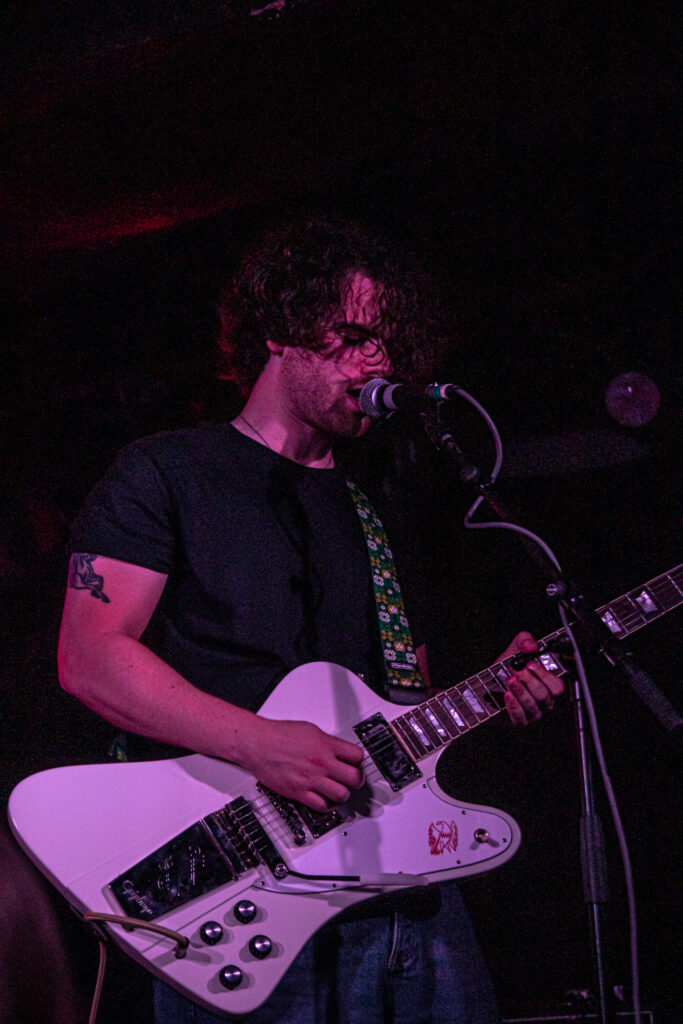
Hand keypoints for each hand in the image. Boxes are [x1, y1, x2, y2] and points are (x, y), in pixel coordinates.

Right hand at [244, 718, 364, 811]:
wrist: (257, 744)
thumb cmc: (278, 735)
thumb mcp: (309, 730)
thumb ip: (327, 742)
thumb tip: (338, 750)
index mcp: (325, 745)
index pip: (357, 756)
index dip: (359, 760)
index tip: (356, 763)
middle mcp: (321, 763)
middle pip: (354, 778)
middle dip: (357, 779)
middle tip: (354, 779)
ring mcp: (311, 779)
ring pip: (342, 795)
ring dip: (343, 793)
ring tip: (339, 790)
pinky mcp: (298, 792)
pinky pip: (321, 806)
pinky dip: (325, 805)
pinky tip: (323, 798)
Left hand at [498, 632, 564, 725]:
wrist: (486, 686)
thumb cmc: (505, 670)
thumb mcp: (513, 651)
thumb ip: (524, 641)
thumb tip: (531, 645)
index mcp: (547, 684)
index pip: (557, 686)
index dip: (545, 676)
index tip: (530, 664)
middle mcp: (543, 700)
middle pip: (544, 696)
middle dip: (530, 681)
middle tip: (517, 671)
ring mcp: (532, 712)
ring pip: (533, 706)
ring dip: (521, 691)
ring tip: (510, 680)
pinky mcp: (519, 720)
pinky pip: (520, 718)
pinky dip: (514, 705)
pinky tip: (507, 694)